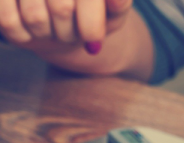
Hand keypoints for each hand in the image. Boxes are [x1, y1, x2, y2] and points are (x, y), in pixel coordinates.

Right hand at [0, 0, 132, 54]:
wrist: (61, 17)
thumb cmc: (92, 13)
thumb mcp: (112, 12)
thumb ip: (118, 5)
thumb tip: (117, 0)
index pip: (82, 2)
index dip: (91, 26)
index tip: (94, 42)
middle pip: (62, 10)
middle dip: (70, 33)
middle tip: (71, 34)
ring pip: (36, 18)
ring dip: (48, 35)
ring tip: (53, 29)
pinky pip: (9, 22)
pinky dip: (23, 36)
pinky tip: (31, 32)